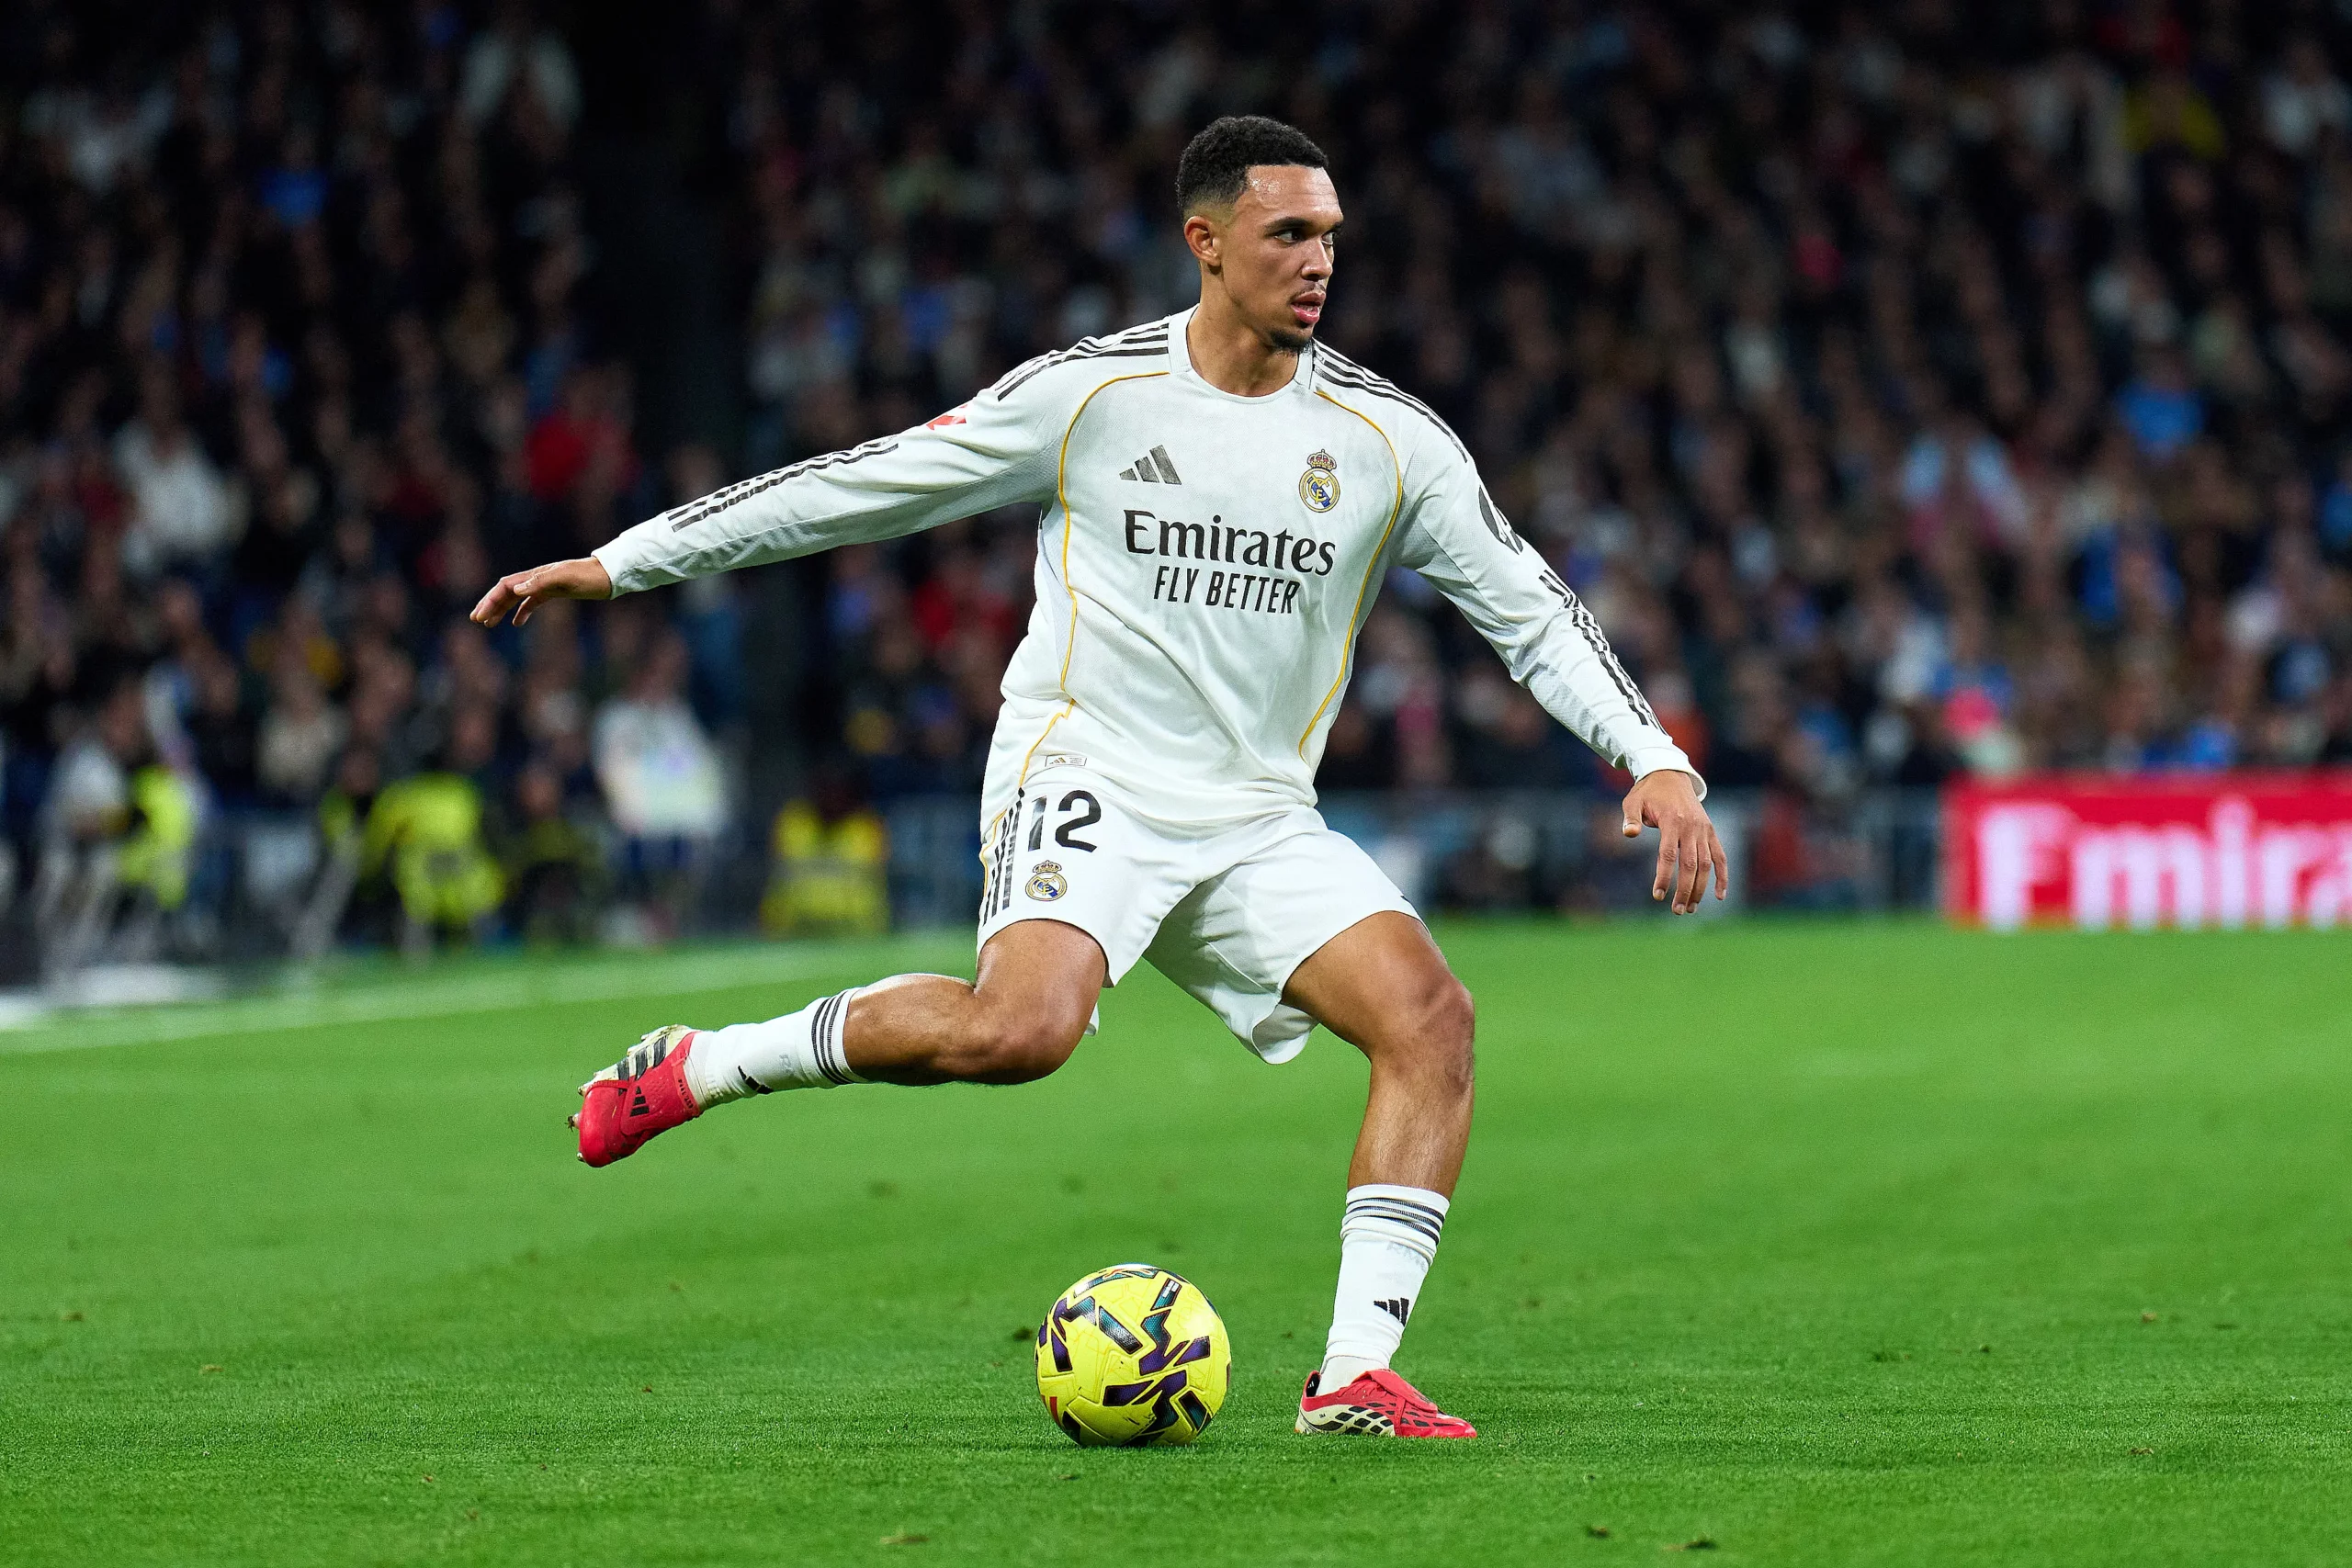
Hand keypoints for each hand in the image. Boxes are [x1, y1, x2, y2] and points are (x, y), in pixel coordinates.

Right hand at [470, 557, 612, 626]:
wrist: (609, 574)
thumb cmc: (588, 576)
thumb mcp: (565, 578)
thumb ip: (540, 582)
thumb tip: (515, 590)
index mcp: (535, 575)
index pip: (505, 587)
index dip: (490, 601)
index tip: (480, 617)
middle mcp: (537, 579)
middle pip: (506, 592)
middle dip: (490, 605)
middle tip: (476, 620)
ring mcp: (545, 585)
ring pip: (517, 598)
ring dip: (501, 609)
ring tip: (489, 623)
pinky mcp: (555, 592)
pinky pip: (533, 602)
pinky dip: (522, 612)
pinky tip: (516, 623)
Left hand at [1620, 770, 1728, 914]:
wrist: (1671, 775)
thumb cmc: (1648, 792)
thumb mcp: (1633, 801)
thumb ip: (1630, 818)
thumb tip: (1629, 834)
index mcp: (1672, 820)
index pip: (1668, 855)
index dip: (1664, 877)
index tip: (1657, 895)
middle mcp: (1692, 827)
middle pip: (1690, 864)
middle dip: (1684, 890)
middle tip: (1677, 911)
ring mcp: (1704, 830)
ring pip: (1706, 864)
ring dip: (1700, 888)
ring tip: (1690, 908)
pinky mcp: (1711, 832)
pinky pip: (1720, 857)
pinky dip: (1723, 876)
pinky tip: (1720, 896)